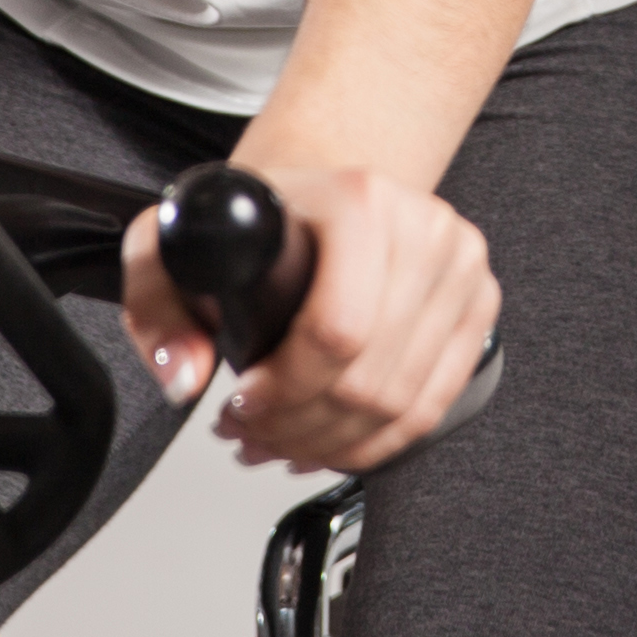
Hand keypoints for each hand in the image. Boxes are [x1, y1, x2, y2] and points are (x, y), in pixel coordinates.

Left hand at [120, 155, 497, 473]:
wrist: (323, 193)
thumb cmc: (260, 218)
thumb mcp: (175, 241)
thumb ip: (156, 305)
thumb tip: (185, 377)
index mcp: (359, 200)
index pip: (338, 329)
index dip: (286, 389)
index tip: (242, 402)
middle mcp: (424, 228)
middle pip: (369, 379)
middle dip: (298, 428)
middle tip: (251, 433)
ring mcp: (460, 267)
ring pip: (401, 404)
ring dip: (331, 443)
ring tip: (281, 443)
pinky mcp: (479, 304)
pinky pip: (432, 406)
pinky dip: (375, 442)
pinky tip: (328, 442)